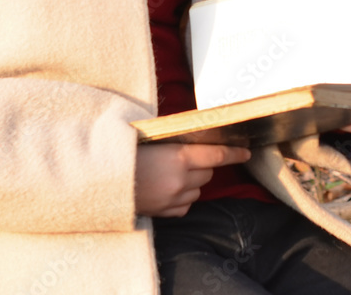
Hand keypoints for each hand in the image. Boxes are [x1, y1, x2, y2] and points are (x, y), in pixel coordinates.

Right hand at [135, 142, 249, 217]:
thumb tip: (189, 137)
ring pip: (198, 189)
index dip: (234, 153)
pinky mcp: (168, 212)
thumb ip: (172, 141)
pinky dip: (183, 196)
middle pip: (208, 172)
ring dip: (193, 181)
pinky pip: (186, 204)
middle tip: (185, 157)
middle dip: (202, 164)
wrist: (104, 180)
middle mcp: (181, 180)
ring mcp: (175, 199)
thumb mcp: (147, 138)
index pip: (216, 155)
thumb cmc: (124, 153)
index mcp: (178, 158)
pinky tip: (167, 188)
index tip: (246, 152)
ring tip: (171, 173)